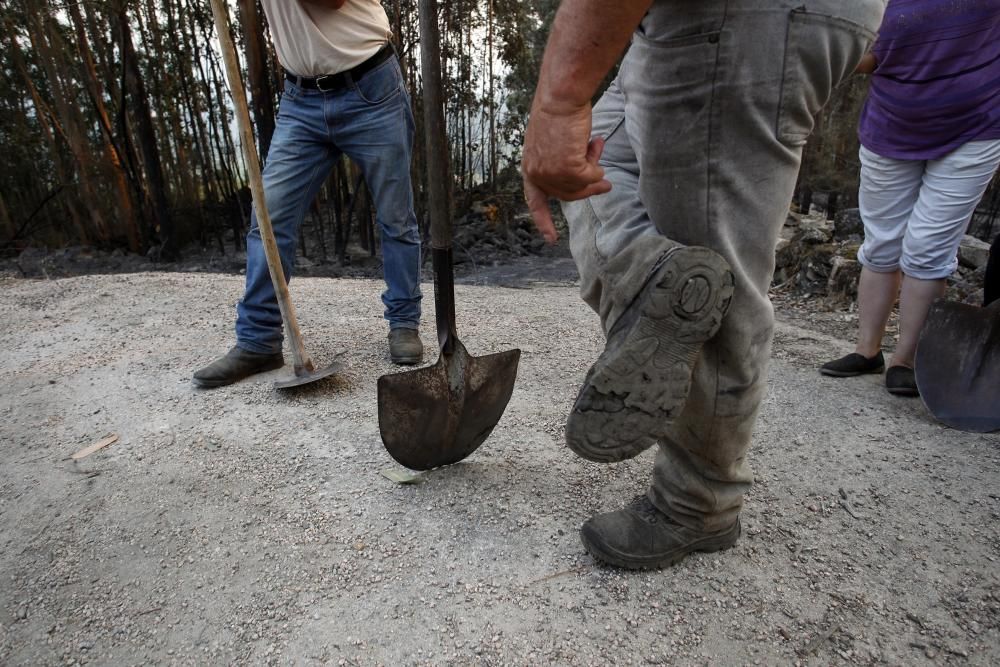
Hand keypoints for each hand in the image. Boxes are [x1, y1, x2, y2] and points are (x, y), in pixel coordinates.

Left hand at [521, 102, 610, 242]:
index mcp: (529, 168)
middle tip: (607, 185)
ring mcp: (552, 174)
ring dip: (594, 169)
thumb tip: (586, 180)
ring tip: (596, 146)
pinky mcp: (568, 169)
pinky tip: (594, 143)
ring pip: (581, 186)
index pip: (535, 201)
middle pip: (567, 194)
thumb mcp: (552, 144)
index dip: (543, 220)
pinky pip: (592, 176)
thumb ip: (560, 162)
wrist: (560, 97)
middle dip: (588, 189)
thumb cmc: (557, 112)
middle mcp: (537, 174)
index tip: (550, 238)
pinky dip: (597, 164)